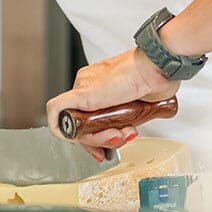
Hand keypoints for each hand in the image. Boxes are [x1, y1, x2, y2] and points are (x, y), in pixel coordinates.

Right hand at [45, 47, 178, 159]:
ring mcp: (112, 103)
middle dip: (100, 138)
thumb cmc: (126, 74)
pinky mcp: (130, 108)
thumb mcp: (87, 93)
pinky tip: (132, 129)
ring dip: (116, 137)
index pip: (68, 118)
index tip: (84, 141)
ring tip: (128, 132)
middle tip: (114, 137)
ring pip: (105, 130)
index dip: (74, 134)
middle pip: (88, 128)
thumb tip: (54, 116)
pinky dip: (126, 133)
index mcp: (82, 89)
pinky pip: (121, 128)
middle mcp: (94, 96)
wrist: (157, 70)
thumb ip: (66, 104)